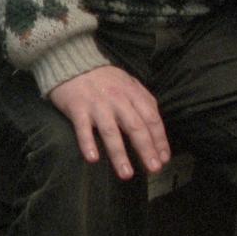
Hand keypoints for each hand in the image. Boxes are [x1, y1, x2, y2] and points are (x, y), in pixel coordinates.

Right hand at [49, 66, 170, 178]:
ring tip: (126, 174)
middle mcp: (117, 99)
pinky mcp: (77, 108)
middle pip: (135, 127)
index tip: (164, 159)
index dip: (159, 140)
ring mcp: (97, 105)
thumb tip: (156, 130)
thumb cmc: (103, 78)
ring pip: (110, 131)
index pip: (151, 118)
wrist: (72, 61)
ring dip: (119, 154)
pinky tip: (92, 159)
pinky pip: (83, 128)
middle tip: (154, 169)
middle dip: (146, 149)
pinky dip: (87, 143)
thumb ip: (143, 102)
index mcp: (133, 93)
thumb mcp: (128, 83)